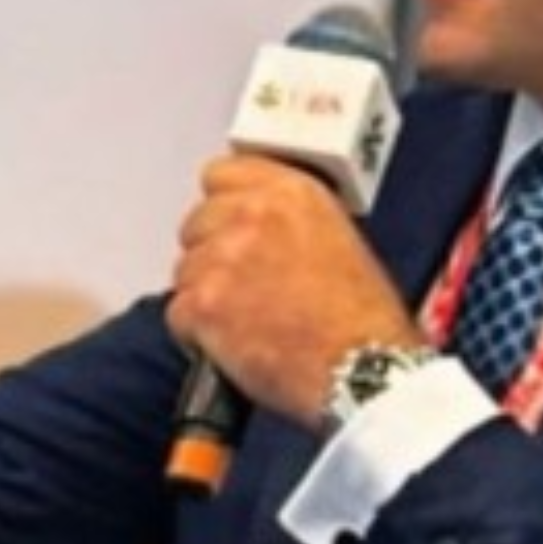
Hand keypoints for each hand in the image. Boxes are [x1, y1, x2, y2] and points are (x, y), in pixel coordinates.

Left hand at [167, 154, 423, 430]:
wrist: (361, 369)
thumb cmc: (364, 322)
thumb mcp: (341, 241)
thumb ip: (290, 222)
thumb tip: (260, 231)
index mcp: (292, 193)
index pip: (221, 174)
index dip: (223, 207)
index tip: (230, 226)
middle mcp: (253, 215)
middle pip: (196, 223)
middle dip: (212, 255)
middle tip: (245, 288)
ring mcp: (223, 258)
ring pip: (184, 271)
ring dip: (206, 297)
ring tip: (248, 323)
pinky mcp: (204, 304)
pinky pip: (178, 314)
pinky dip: (198, 335)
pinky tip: (237, 344)